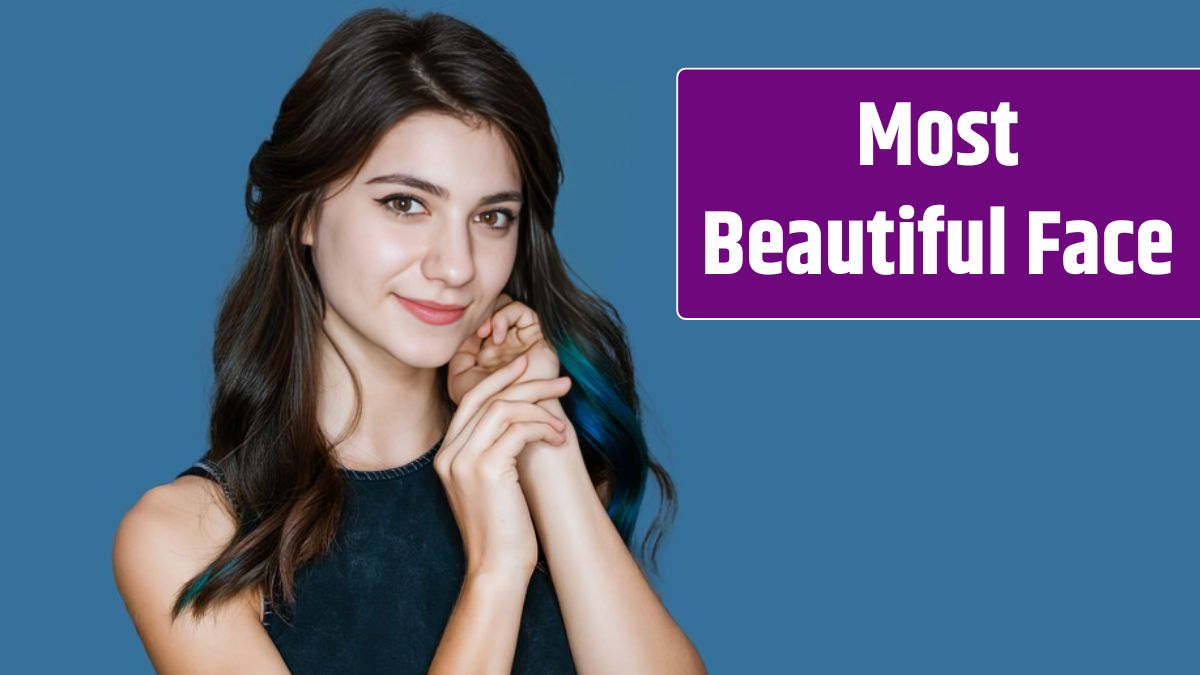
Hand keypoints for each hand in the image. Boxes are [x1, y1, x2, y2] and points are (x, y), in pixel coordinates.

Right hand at [434, 354, 573, 576]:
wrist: (497, 568)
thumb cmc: (502, 530)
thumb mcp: (491, 484)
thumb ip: (494, 452)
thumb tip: (523, 419)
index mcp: (447, 455)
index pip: (471, 401)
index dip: (500, 380)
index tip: (526, 368)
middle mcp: (449, 454)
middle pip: (487, 398)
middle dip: (527, 383)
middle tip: (561, 382)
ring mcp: (464, 460)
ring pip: (505, 409)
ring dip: (541, 411)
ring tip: (563, 425)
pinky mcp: (486, 469)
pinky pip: (519, 429)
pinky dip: (543, 429)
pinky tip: (557, 440)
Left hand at [449, 293, 561, 404]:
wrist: (514, 416)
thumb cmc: (486, 405)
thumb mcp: (460, 380)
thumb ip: (457, 354)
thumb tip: (462, 331)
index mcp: (490, 353)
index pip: (479, 322)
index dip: (468, 322)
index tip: (459, 334)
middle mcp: (507, 344)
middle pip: (492, 309)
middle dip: (480, 314)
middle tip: (474, 330)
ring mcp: (522, 339)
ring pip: (506, 306)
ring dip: (492, 315)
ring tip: (485, 332)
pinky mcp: (538, 336)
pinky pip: (523, 311)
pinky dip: (506, 316)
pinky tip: (498, 335)